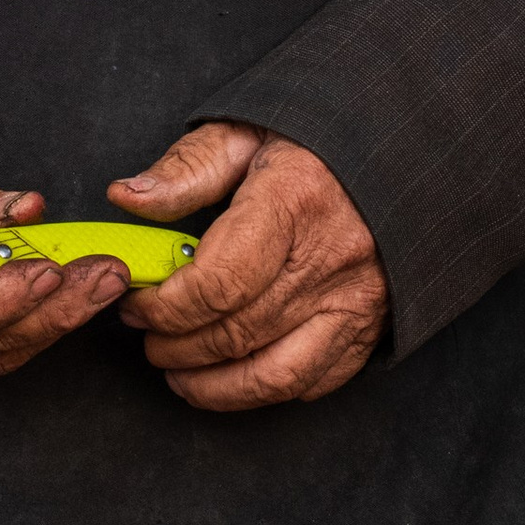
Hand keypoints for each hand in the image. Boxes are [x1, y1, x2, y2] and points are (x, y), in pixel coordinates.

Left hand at [109, 121, 388, 410]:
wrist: (397, 157)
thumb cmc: (314, 145)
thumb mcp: (245, 133)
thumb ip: (186, 169)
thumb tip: (127, 198)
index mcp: (295, 200)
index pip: (217, 283)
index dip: (165, 307)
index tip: (138, 303)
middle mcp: (331, 258)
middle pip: (235, 332)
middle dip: (175, 346)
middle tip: (148, 336)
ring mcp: (356, 300)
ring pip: (273, 375)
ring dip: (213, 386)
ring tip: (178, 373)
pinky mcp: (370, 327)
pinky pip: (311, 382)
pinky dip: (262, 391)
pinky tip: (230, 377)